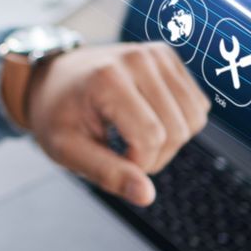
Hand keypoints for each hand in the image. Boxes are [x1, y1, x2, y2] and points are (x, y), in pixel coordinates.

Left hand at [20, 43, 208, 206]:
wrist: (53, 78)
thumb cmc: (56, 114)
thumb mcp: (67, 150)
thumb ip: (107, 173)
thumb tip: (146, 196)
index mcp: (108, 79)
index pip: (151, 138)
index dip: (138, 165)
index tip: (111, 162)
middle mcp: (138, 59)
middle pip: (177, 130)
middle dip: (155, 156)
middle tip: (122, 153)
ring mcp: (157, 54)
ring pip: (194, 119)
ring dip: (171, 142)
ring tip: (135, 138)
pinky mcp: (168, 57)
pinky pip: (197, 104)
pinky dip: (179, 123)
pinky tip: (149, 120)